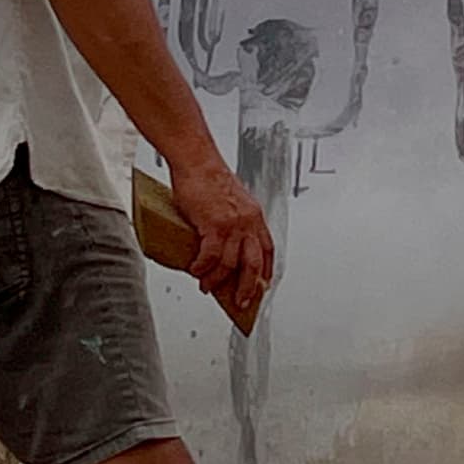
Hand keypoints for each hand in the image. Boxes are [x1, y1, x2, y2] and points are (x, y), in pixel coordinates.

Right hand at [167, 154, 273, 324]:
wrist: (196, 161)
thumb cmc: (207, 175)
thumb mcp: (229, 199)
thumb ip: (232, 219)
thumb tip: (221, 237)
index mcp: (254, 217)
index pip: (267, 250)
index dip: (265, 271)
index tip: (262, 285)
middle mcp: (248, 223)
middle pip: (253, 265)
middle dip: (247, 288)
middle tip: (240, 302)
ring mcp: (232, 225)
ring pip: (230, 265)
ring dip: (217, 280)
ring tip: (207, 287)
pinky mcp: (214, 226)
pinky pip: (210, 256)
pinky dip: (202, 268)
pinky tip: (196, 271)